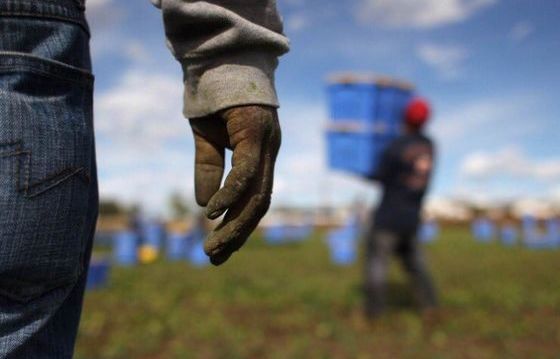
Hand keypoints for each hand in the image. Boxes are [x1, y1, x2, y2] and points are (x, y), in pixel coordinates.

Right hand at [189, 106, 280, 264]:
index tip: (220, 248)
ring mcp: (266, 143)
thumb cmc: (215, 98)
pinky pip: (246, 170)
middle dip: (238, 235)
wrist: (219, 58)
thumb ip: (208, 170)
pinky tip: (213, 213)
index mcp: (260, 155)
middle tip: (215, 259)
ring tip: (213, 248)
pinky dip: (230, 194)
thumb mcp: (207, 139)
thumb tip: (204, 206)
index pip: (256, 199)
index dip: (239, 226)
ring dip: (236, 225)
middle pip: (260, 204)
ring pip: (257, 194)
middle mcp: (269, 153)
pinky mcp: (255, 131)